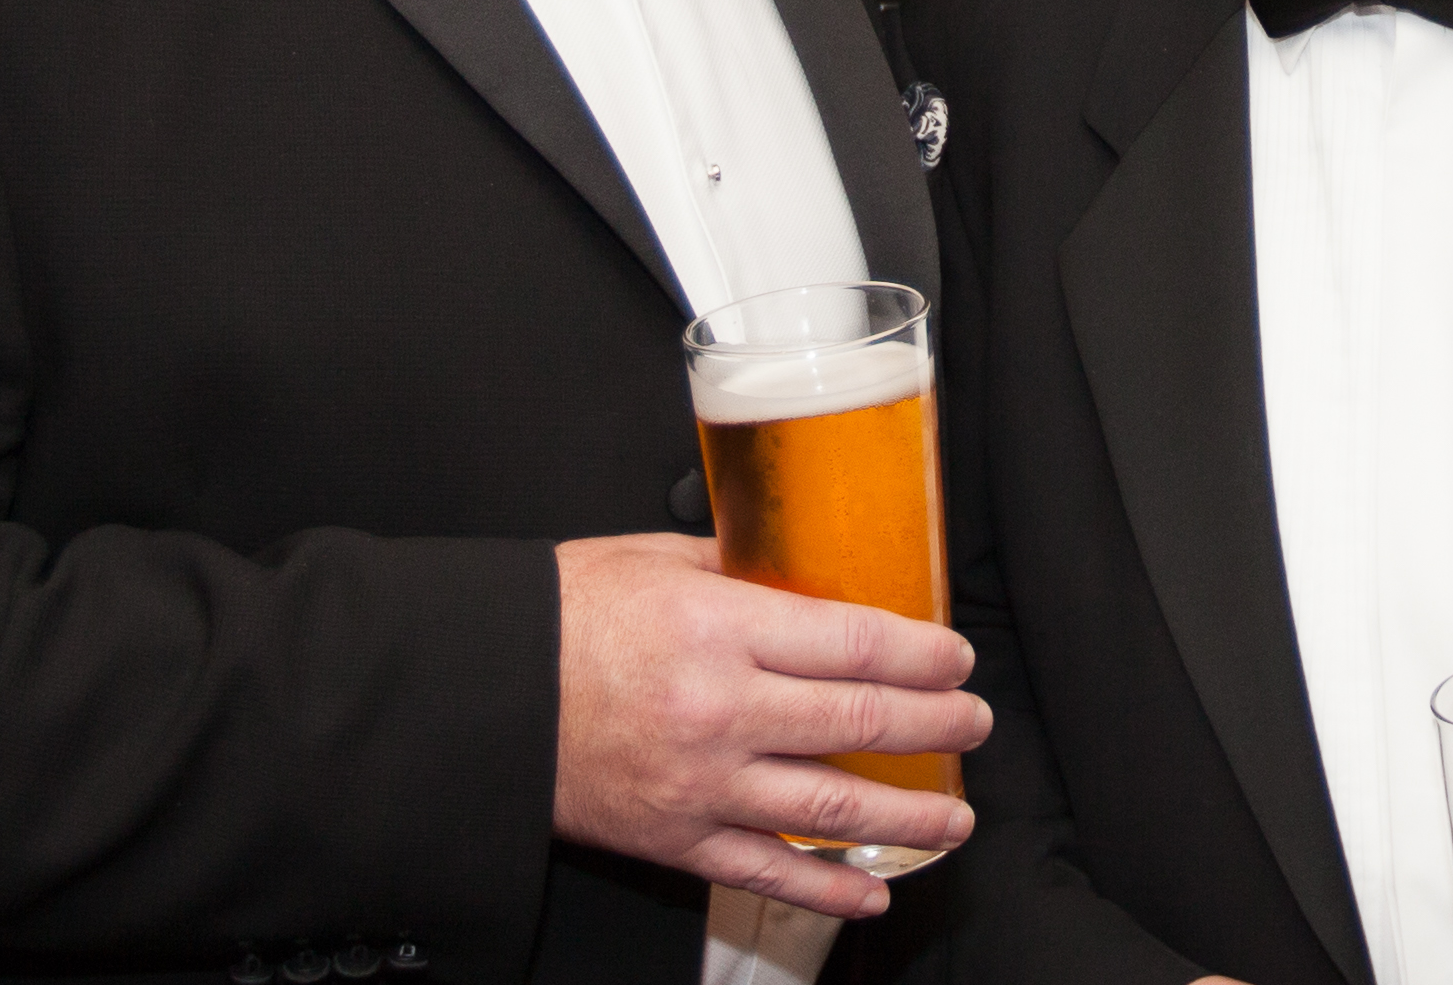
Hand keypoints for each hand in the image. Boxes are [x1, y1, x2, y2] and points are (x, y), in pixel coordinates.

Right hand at [553, 532, 988, 919]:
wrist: (479, 695)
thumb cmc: (559, 618)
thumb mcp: (652, 561)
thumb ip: (737, 570)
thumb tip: (804, 572)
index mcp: (718, 627)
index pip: (852, 643)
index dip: (921, 654)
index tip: (955, 658)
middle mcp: (719, 709)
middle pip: (858, 721)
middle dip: (935, 724)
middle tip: (973, 722)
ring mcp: (701, 783)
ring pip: (832, 808)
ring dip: (909, 814)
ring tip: (955, 814)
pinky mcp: (676, 838)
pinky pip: (769, 872)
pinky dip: (829, 890)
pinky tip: (874, 891)